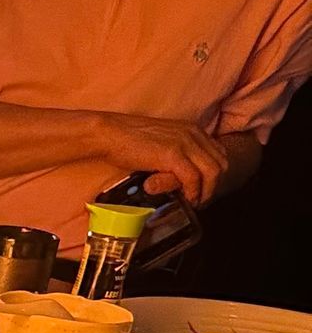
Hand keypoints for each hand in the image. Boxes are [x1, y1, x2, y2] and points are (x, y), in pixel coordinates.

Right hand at [90, 113, 228, 207]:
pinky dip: (192, 191)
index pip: (218, 153)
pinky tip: (185, 198)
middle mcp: (193, 134)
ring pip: (212, 171)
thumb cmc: (128, 140)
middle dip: (214, 185)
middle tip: (201, 199)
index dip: (214, 175)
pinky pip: (193, 177)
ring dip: (206, 191)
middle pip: (220, 163)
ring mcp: (184, 143)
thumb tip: (179, 175)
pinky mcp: (172, 154)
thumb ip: (174, 155)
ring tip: (194, 202)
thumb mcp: (161, 144)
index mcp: (191, 130)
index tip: (203, 189)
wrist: (111, 133)